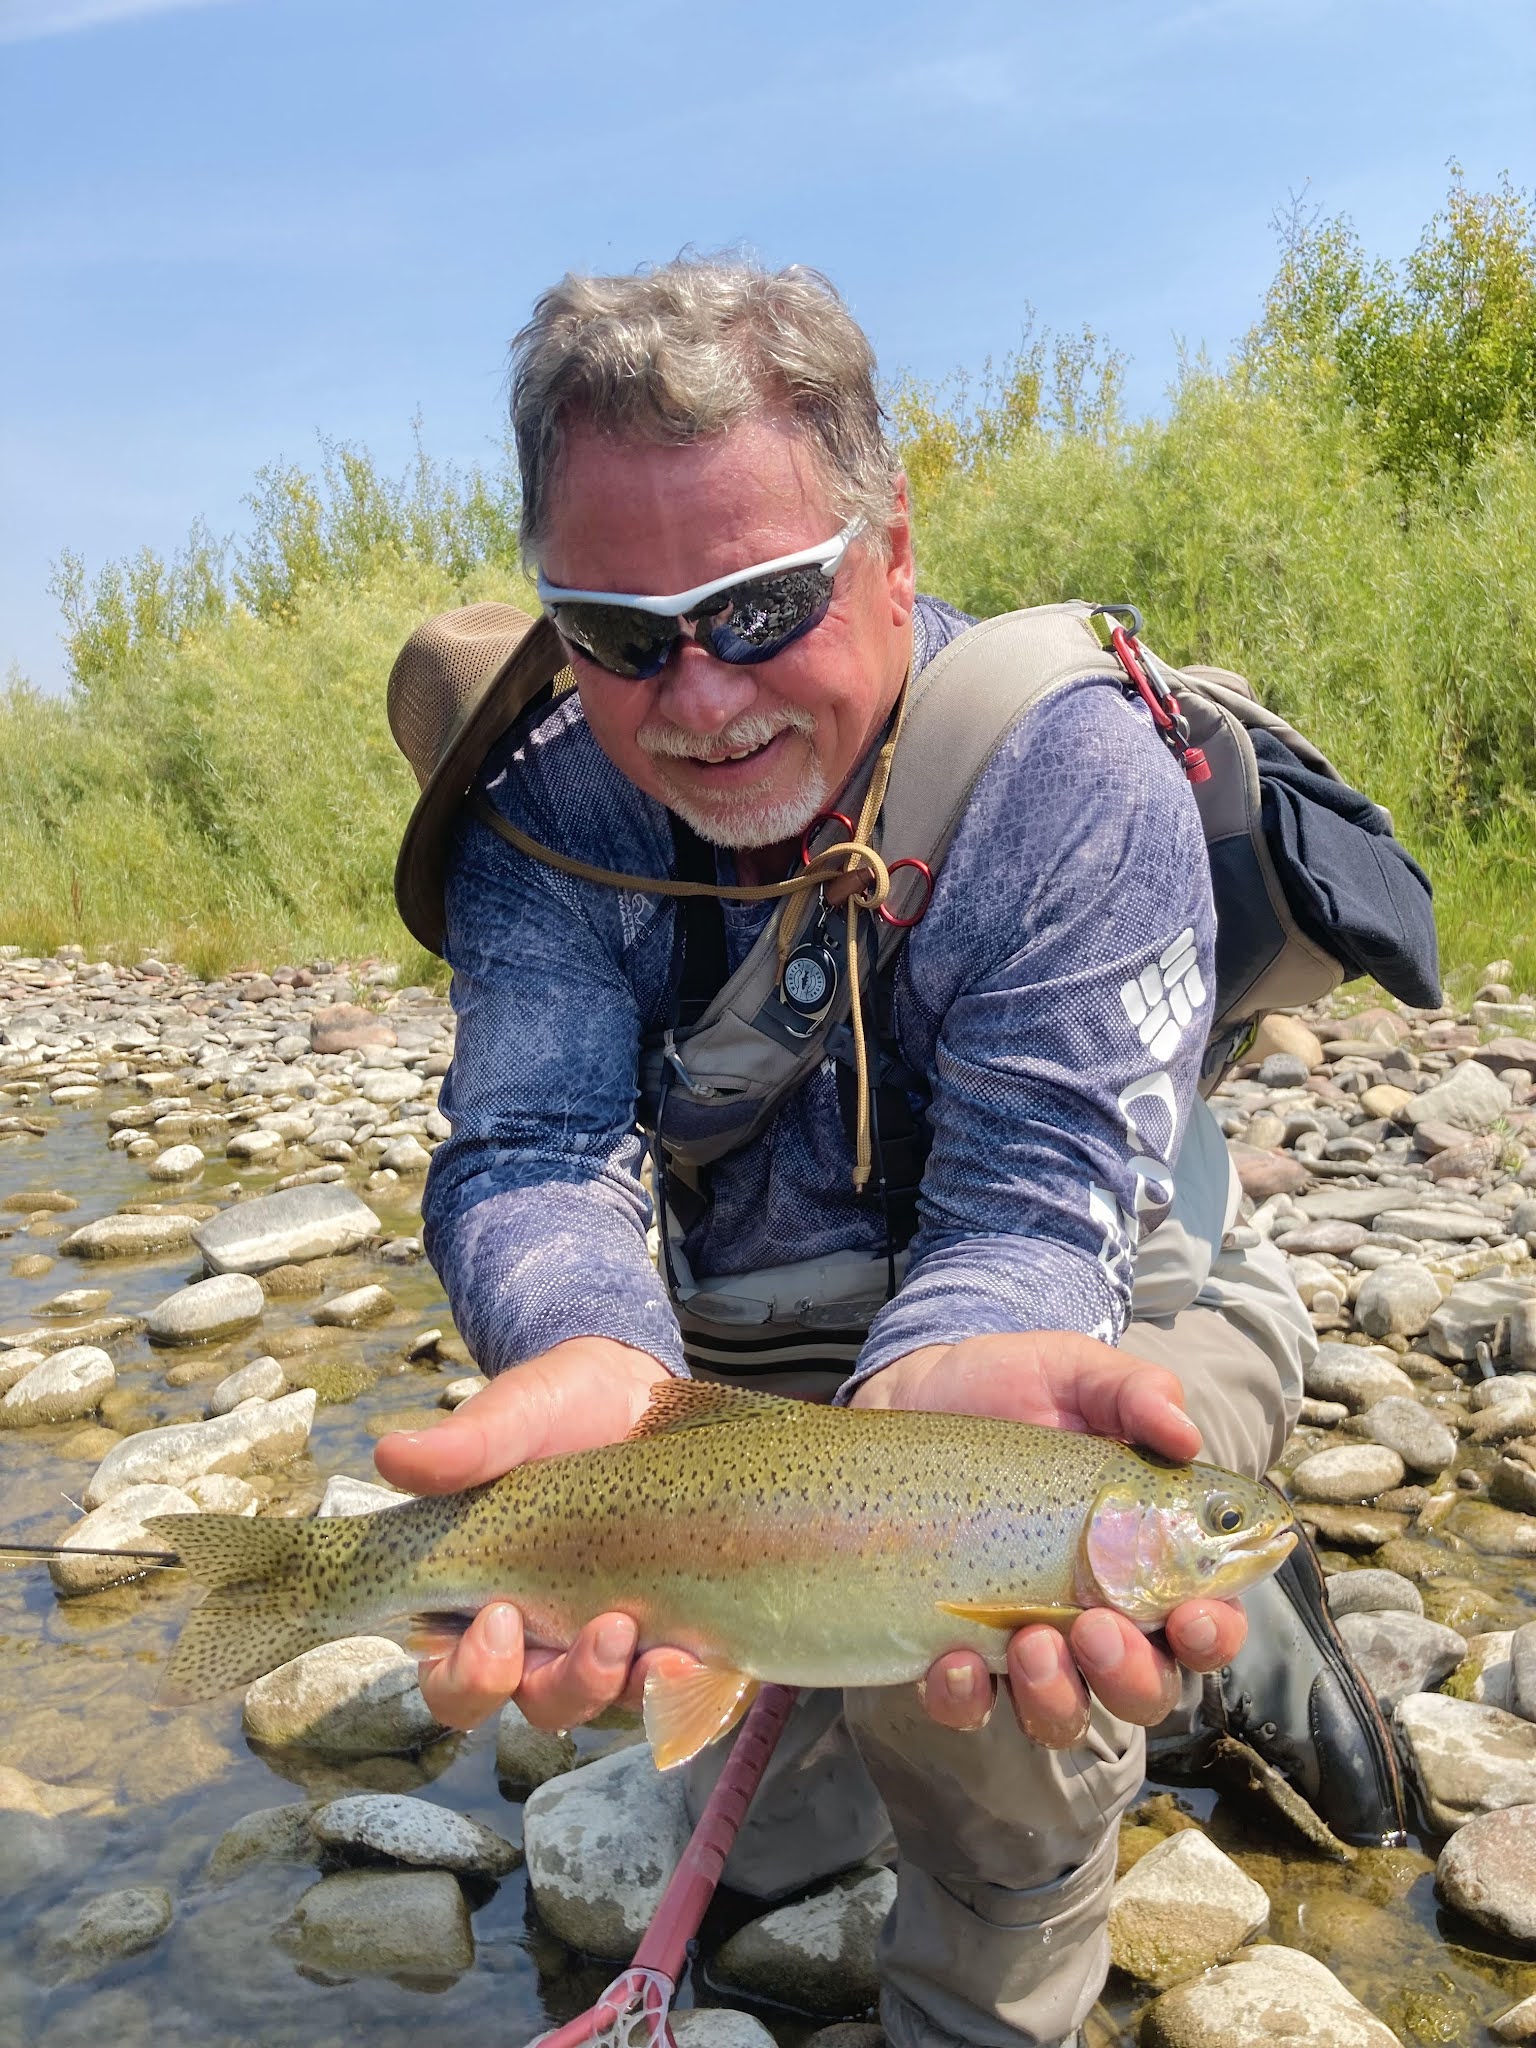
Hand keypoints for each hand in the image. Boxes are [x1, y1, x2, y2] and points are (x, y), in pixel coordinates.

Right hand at [373, 1337, 701, 1731]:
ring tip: (664, 1649)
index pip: (454, 1680)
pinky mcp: (670, 1628)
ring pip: (605, 1702)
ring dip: (630, 1685)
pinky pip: (674, 1688)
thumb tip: (392, 1455)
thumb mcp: (516, 1415)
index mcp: (480, 1601)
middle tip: (605, 1630)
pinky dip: (683, 1685)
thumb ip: (466, 1444)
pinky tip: (700, 1654)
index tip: (502, 1619)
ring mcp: (606, 1637)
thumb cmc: (558, 1408)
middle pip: (535, 1705)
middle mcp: (539, 1636)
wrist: (636, 1390)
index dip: (471, 1676)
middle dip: (566, 1686)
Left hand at [852, 1330, 1246, 1745]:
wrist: (913, 1387)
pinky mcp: (951, 1647)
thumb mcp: (1075, 1374)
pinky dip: (965, 1698)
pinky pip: (965, 1706)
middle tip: (1097, 1628)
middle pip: (1145, 1690)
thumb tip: (1185, 1432)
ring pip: (1063, 1713)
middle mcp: (1094, 1615)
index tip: (1192, 1614)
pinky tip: (954, 1661)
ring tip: (1031, 1641)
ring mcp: (1021, 1640)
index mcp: (1143, 1560)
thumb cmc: (1011, 1386)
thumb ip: (1134, 1393)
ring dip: (1058, 1694)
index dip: (1212, 1634)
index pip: (1202, 1624)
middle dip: (1132, 1675)